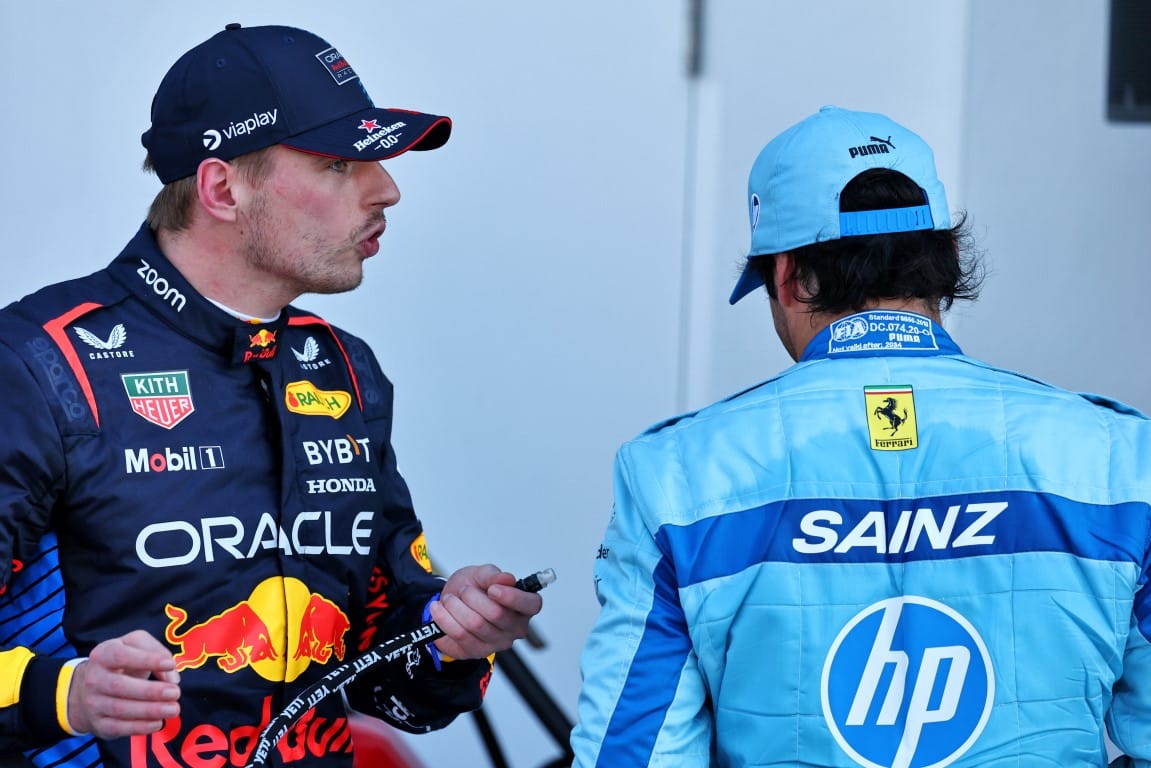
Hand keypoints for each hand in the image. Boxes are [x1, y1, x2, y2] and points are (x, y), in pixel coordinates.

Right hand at [67, 630, 180, 737]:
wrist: (86, 688)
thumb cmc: (121, 662)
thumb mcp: (136, 645)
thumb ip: (157, 652)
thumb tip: (172, 678)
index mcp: (103, 654)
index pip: (122, 656)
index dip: (146, 660)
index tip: (170, 664)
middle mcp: (94, 679)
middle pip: (120, 686)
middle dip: (150, 691)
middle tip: (175, 692)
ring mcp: (93, 703)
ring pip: (120, 709)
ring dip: (149, 711)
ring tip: (173, 709)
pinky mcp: (98, 724)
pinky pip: (118, 728)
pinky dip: (140, 727)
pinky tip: (158, 722)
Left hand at [429, 564, 543, 660]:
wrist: (452, 602)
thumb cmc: (474, 588)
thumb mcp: (482, 574)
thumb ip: (494, 575)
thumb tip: (507, 579)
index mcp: (523, 606)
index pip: (531, 605)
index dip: (513, 597)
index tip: (492, 589)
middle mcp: (515, 628)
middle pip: (497, 614)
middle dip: (473, 596)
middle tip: (464, 590)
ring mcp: (497, 643)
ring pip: (475, 624)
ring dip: (456, 606)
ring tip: (449, 599)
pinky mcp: (477, 652)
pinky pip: (459, 635)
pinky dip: (444, 619)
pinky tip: (438, 609)